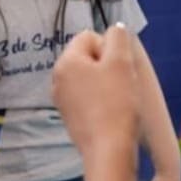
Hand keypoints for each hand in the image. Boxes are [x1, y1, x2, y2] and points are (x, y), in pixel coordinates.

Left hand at [53, 24, 138, 161]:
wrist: (109, 150)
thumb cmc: (117, 102)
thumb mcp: (121, 62)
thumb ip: (118, 38)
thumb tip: (115, 30)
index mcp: (65, 62)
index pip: (89, 37)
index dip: (110, 47)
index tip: (121, 67)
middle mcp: (57, 79)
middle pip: (88, 58)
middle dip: (107, 65)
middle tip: (123, 83)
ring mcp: (62, 100)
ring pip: (89, 79)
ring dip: (106, 83)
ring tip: (120, 99)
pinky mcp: (70, 118)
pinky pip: (88, 98)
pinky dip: (101, 100)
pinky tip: (112, 112)